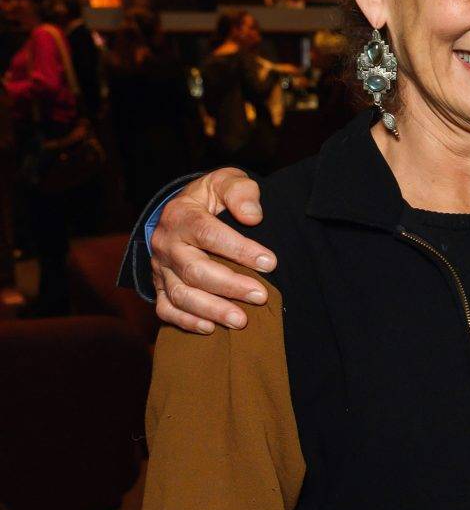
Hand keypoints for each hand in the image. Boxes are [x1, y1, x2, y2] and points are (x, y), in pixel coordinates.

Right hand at [151, 169, 274, 332]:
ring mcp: (161, 267)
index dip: (239, 249)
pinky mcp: (159, 286)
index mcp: (181, 215)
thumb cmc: (211, 198)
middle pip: (194, 269)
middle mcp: (166, 243)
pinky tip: (211, 328)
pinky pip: (166, 309)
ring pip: (181, 294)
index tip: (270, 263)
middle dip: (229, 286)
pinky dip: (186, 321)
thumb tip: (252, 216)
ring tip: (241, 321)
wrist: (182, 211)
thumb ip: (240, 191)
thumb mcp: (226, 181)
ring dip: (211, 310)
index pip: (208, 233)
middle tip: (261, 296)